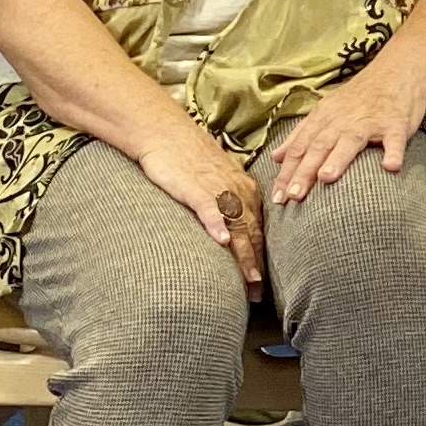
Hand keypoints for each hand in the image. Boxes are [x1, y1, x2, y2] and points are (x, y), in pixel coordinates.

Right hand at [138, 126, 265, 290]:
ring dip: (244, 255)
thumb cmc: (187, 157)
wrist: (164, 132)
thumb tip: (230, 230)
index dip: (261, 258)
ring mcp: (218, 189)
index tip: (261, 283)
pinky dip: (218, 225)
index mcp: (244, 190)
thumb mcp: (215, 181)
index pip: (257, 230)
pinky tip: (222, 241)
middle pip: (251, 234)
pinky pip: (210, 208)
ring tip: (250, 280)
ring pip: (237, 226)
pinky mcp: (196, 187)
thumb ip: (226, 202)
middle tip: (258, 293)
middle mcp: (237, 191)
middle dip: (256, 266)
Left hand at [266, 61, 425, 204]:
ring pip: (350, 140)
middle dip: (304, 171)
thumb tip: (276, 158)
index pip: (300, 147)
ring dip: (338, 159)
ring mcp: (370, 121)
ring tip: (326, 178)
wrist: (396, 71)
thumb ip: (301, 134)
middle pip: (319, 146)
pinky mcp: (396, 123)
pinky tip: (390, 167)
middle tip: (293, 195)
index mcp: (323, 117)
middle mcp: (343, 119)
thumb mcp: (326, 110)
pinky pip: (394, 139)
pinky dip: (393, 152)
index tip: (277, 197)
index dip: (287, 172)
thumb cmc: (360, 97)